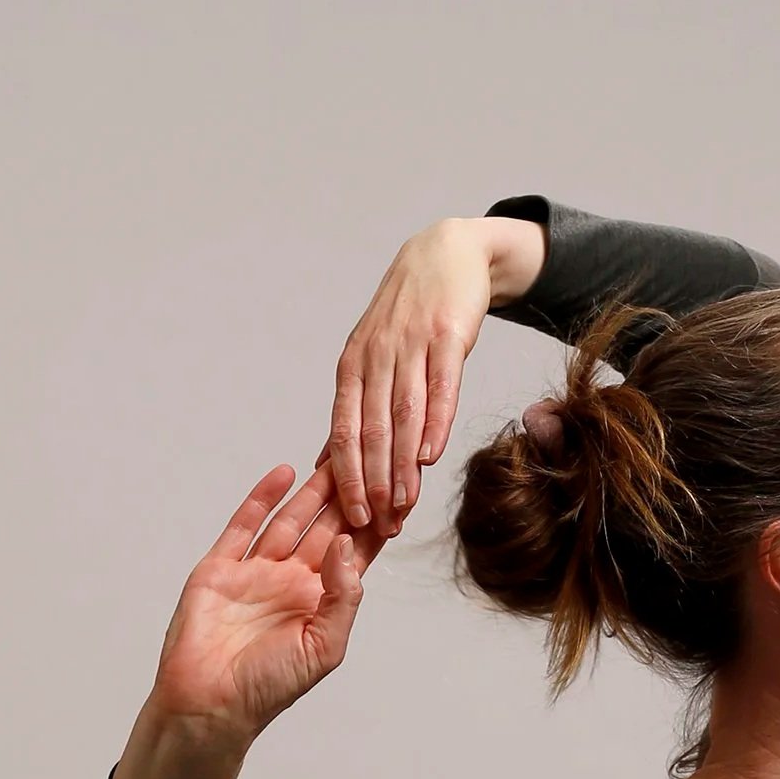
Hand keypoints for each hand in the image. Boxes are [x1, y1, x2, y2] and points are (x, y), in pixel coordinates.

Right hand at [144, 466, 389, 748]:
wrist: (208, 705)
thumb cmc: (268, 687)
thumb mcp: (323, 647)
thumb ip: (342, 596)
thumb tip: (346, 544)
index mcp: (319, 602)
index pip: (354, 553)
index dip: (375, 522)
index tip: (398, 490)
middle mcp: (291, 582)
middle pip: (325, 526)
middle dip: (347, 494)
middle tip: (369, 455)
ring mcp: (255, 572)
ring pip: (289, 519)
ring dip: (311, 489)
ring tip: (332, 453)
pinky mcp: (220, 569)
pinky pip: (243, 526)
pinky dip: (262, 498)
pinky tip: (283, 472)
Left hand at [319, 214, 543, 537]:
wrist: (446, 253)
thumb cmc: (410, 315)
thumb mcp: (373, 355)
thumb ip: (359, 407)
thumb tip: (331, 461)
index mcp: (353, 366)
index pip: (344, 431)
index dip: (347, 477)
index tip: (351, 518)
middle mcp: (376, 356)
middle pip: (371, 430)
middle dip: (374, 481)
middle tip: (379, 524)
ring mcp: (411, 344)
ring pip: (404, 414)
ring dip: (403, 464)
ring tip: (406, 503)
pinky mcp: (447, 334)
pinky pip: (441, 385)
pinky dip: (436, 422)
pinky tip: (433, 454)